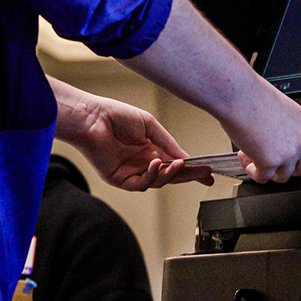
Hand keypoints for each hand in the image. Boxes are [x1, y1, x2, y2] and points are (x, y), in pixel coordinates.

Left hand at [48, 77, 213, 190]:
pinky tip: (156, 164)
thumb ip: (168, 143)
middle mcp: (143, 162)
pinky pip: (140, 184)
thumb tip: (185, 158)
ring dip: (170, 175)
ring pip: (157, 182)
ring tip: (178, 165)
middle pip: (170, 175)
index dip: (191, 169)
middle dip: (188, 176)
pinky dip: (152, 176)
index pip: (175, 163)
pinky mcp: (119, 179)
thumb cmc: (117, 116)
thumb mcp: (151, 126)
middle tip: (204, 175)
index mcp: (151, 149)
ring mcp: (132, 172)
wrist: (92, 117)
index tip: (208, 172)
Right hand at [222, 84, 300, 184]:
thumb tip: (285, 144)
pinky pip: (263, 178)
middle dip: (283, 166)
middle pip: (300, 170)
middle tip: (269, 157)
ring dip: (267, 169)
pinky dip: (252, 171)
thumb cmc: (256, 96)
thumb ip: (292, 130)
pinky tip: (245, 157)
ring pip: (282, 177)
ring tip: (253, 154)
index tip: (294, 162)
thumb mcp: (286, 111)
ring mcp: (288, 154)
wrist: (239, 94)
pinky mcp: (270, 162)